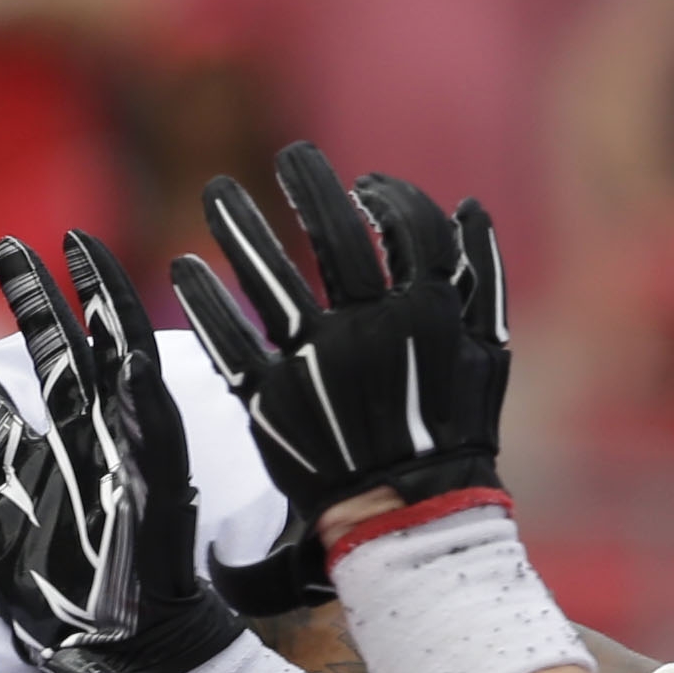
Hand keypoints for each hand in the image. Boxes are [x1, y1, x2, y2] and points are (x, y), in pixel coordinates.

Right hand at [0, 232, 238, 672]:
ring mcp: (37, 489)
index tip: (70, 239)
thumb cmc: (155, 573)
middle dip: (28, 305)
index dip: (93, 289)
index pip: (109, 341)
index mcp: (123, 432)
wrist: (133, 654)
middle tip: (5, 250)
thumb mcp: (154, 486)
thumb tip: (124, 345)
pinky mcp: (2, 534)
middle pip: (49, 359)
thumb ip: (138, 416)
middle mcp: (80, 451)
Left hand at [172, 144, 511, 576]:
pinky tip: (184, 269)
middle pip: (337, 234)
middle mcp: (371, 330)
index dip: (388, 198)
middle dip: (310, 184)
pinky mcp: (272, 402)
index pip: (409, 227)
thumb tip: (469, 206)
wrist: (412, 516)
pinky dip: (204, 303)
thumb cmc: (455, 434)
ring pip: (271, 278)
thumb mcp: (489, 355)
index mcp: (429, 314)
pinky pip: (229, 342)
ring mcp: (317, 365)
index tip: (364, 186)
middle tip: (290, 155)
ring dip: (240, 227)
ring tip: (218, 191)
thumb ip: (481, 278)